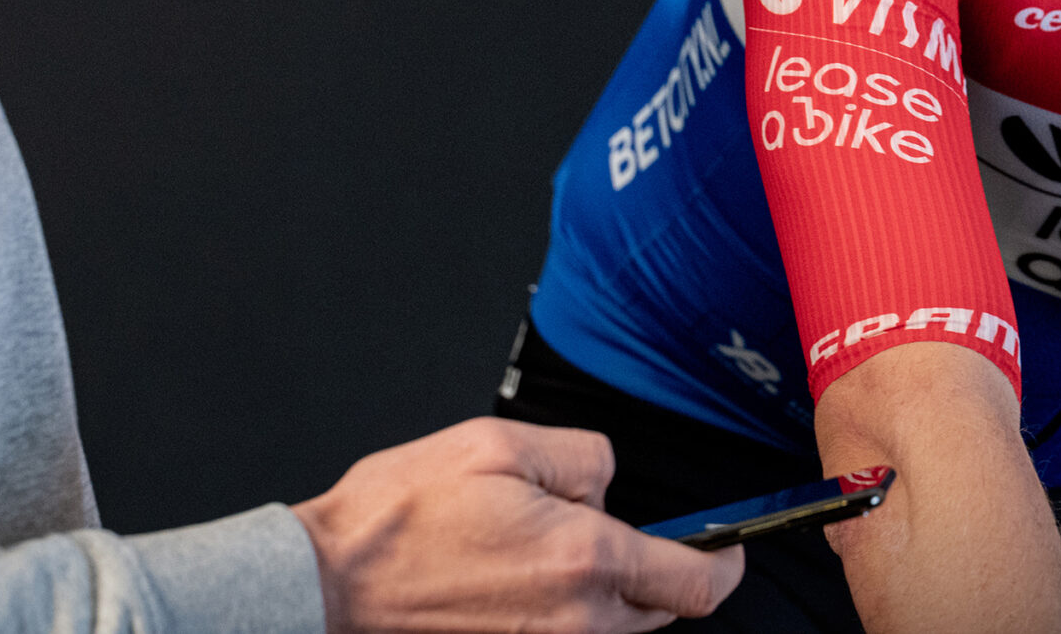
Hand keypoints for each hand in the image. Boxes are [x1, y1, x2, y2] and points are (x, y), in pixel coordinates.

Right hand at [292, 416, 744, 632]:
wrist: (330, 584)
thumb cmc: (401, 517)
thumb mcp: (501, 445)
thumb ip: (582, 457)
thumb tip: (607, 485)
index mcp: (584, 561)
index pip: (695, 583)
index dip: (725, 564)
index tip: (731, 551)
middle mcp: (575, 622)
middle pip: (658, 612)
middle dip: (655, 571)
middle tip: (606, 532)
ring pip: (614, 630)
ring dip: (604, 593)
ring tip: (541, 552)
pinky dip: (566, 615)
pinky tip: (518, 583)